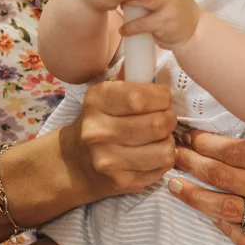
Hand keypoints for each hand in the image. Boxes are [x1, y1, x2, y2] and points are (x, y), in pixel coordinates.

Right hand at [61, 78, 176, 198]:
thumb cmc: (100, 120)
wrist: (75, 162)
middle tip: (166, 116)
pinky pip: (161, 168)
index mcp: (96, 102)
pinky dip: (164, 158)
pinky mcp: (122, 182)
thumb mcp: (106, 95)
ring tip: (160, 135)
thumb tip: (155, 62)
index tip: (164, 97)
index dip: (161, 96)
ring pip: (164, 149)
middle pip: (156, 124)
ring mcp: (109, 160)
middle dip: (170, 117)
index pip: (139, 97)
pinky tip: (153, 152)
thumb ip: (131, 79)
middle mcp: (98, 132)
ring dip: (169, 140)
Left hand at [168, 109, 244, 244]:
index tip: (187, 134)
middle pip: (226, 178)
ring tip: (173, 183)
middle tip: (171, 151)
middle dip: (193, 163)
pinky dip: (225, 229)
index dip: (207, 144)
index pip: (238, 153)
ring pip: (229, 210)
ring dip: (196, 197)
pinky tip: (208, 213)